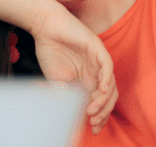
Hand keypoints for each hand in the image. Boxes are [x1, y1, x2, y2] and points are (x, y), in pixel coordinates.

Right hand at [29, 8, 118, 134]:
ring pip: (110, 83)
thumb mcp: (56, 81)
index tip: (93, 129)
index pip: (100, 101)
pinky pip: (108, 65)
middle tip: (94, 123)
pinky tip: (101, 90)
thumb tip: (70, 116)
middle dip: (104, 112)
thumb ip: (65, 96)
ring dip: (104, 99)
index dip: (99, 115)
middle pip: (109, 95)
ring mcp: (99, 60)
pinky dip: (106, 78)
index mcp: (88, 79)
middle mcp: (96, 71)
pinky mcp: (97, 48)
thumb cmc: (50, 51)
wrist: (45, 27)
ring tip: (93, 111)